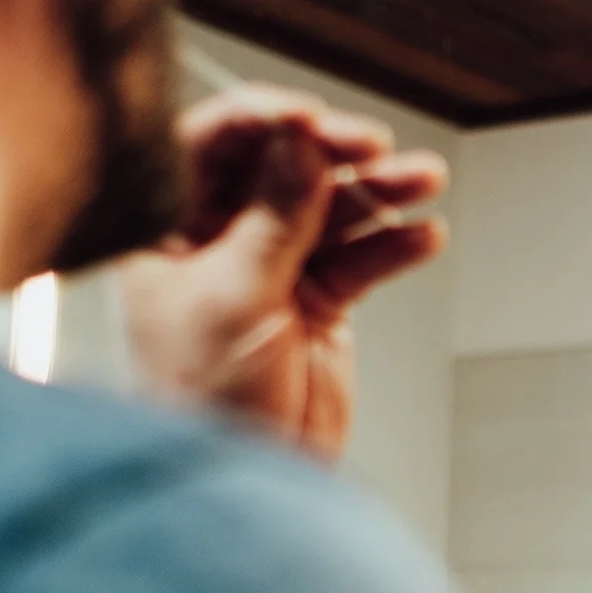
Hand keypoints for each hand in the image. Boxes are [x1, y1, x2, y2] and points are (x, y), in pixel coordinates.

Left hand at [112, 84, 447, 460]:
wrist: (245, 477)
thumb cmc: (201, 401)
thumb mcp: (233, 297)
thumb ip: (273, 218)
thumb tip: (299, 146)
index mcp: (169, 229)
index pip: (208, 145)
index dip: (260, 120)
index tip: (308, 116)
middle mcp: (218, 241)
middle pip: (280, 167)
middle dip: (331, 152)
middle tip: (374, 146)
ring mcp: (272, 270)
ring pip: (330, 208)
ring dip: (379, 192)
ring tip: (422, 181)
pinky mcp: (317, 303)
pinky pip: (361, 257)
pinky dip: (394, 245)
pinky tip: (422, 236)